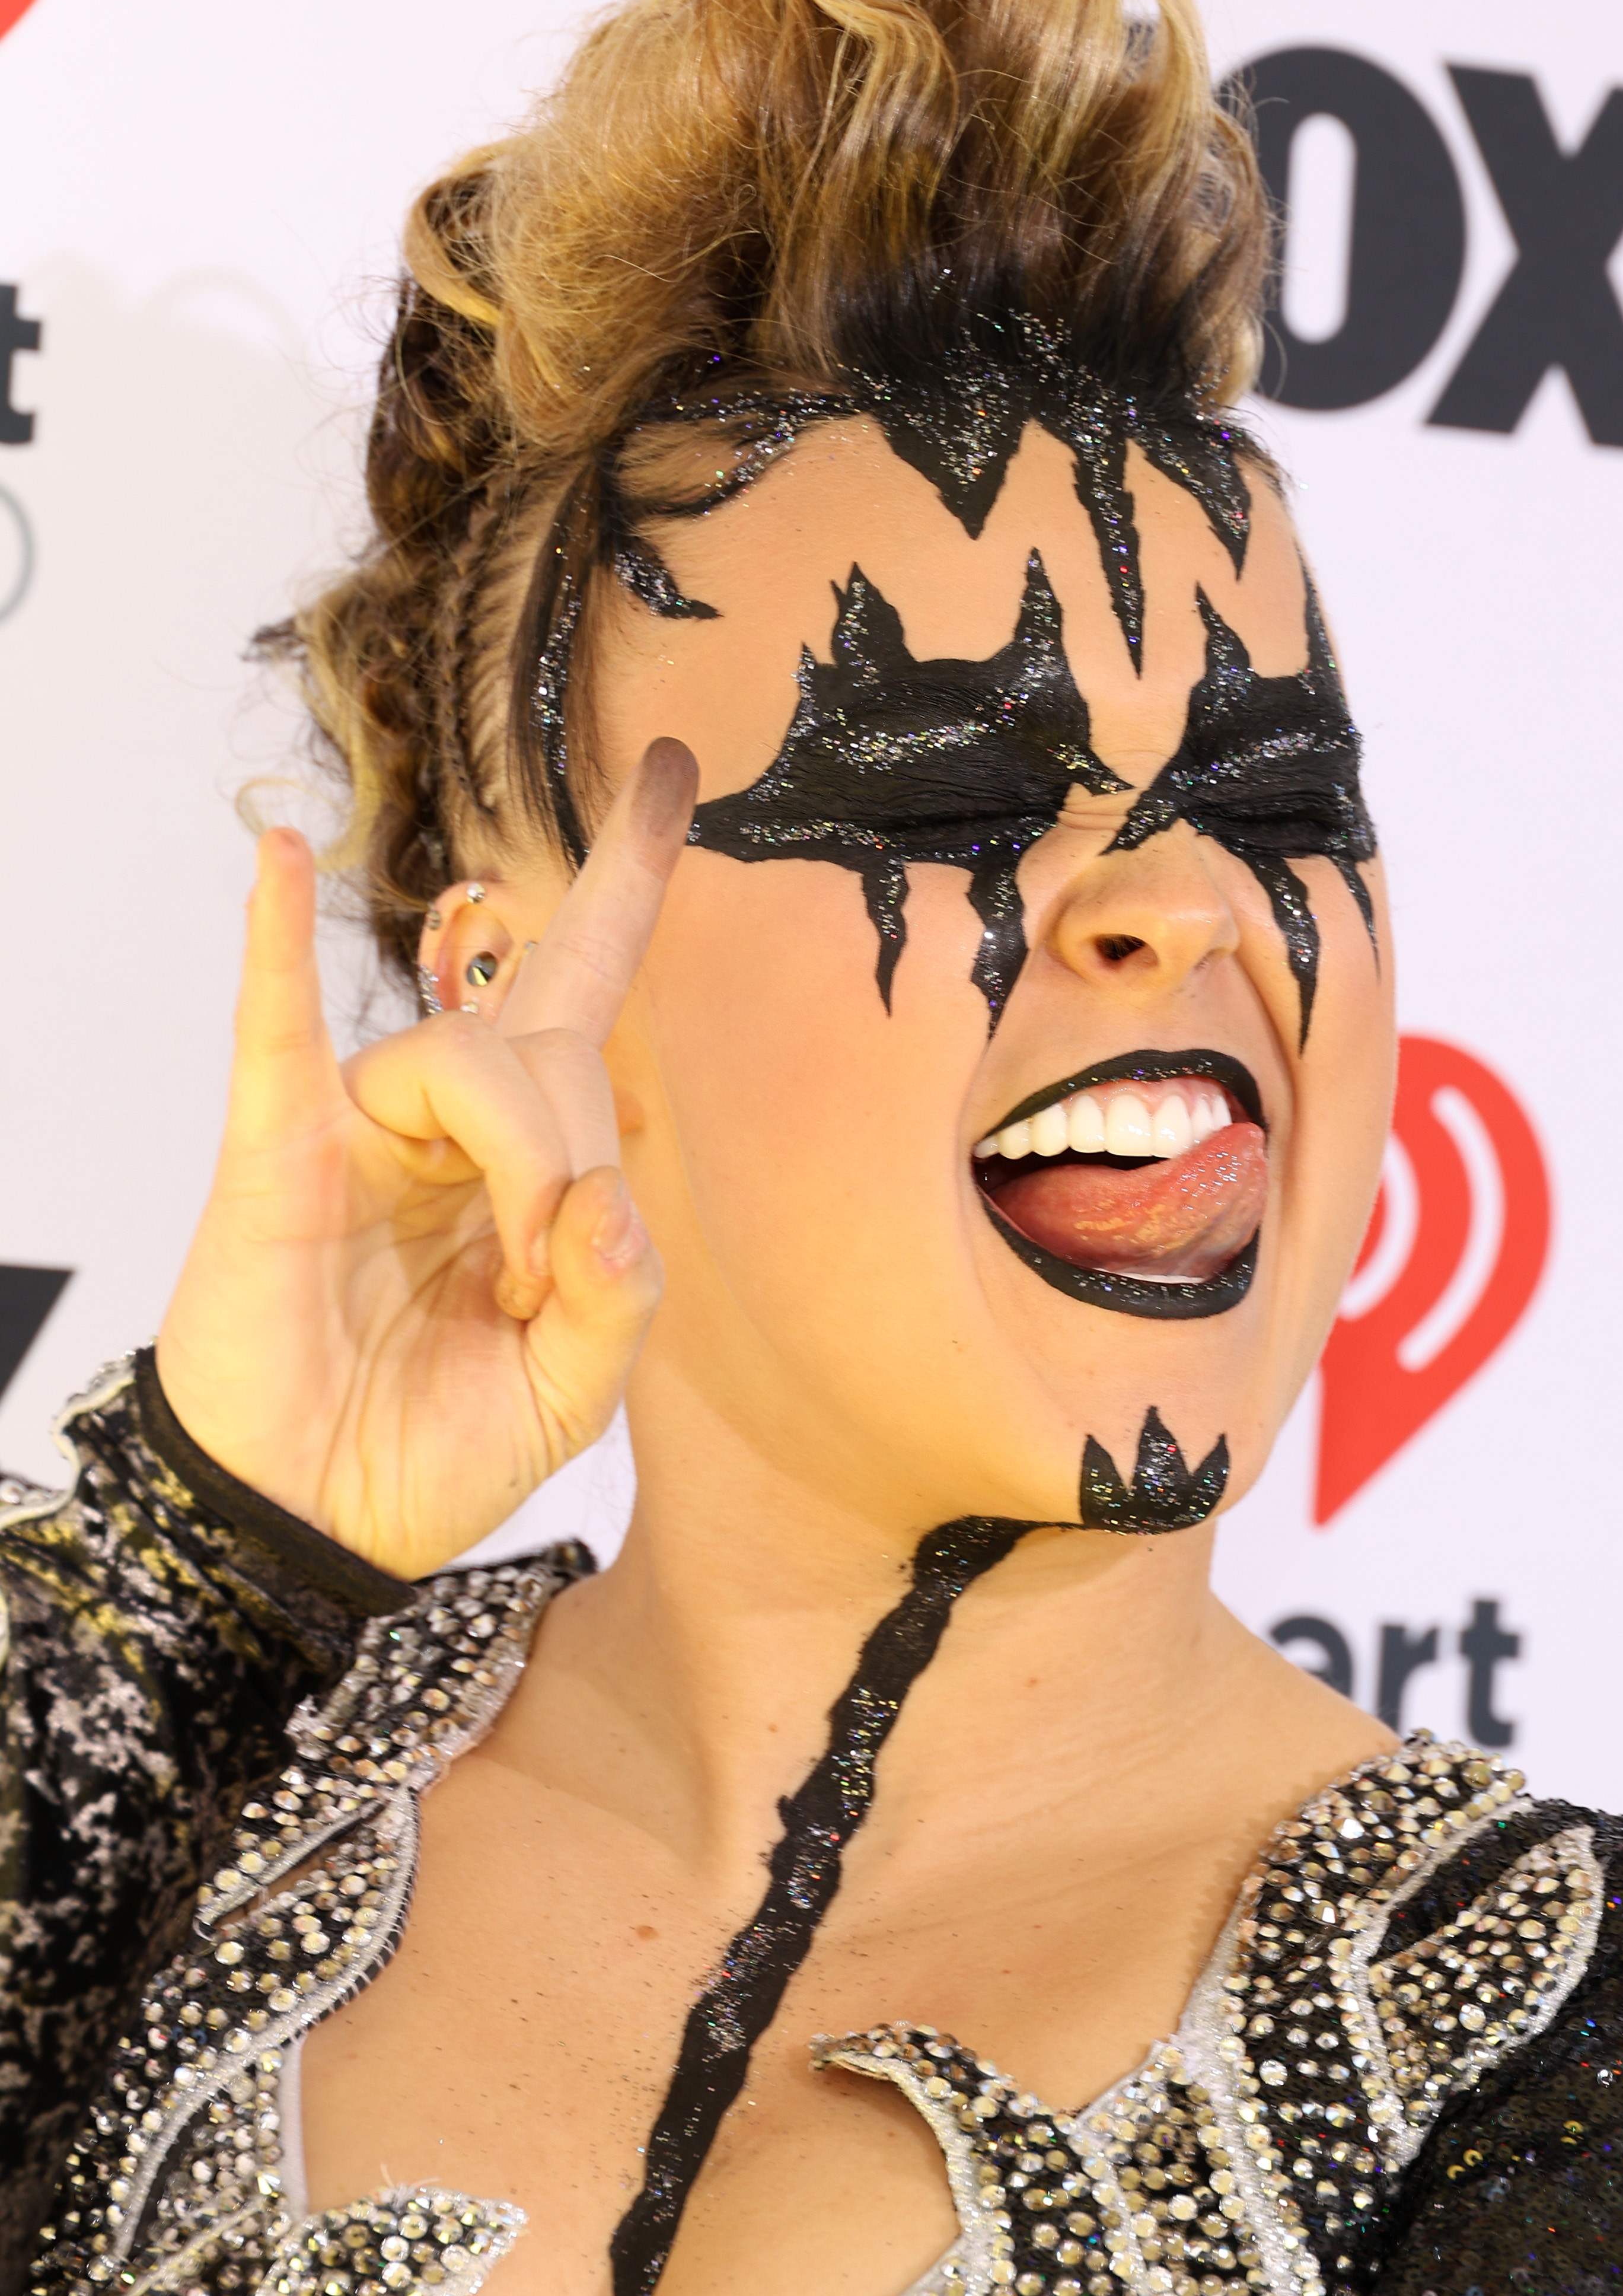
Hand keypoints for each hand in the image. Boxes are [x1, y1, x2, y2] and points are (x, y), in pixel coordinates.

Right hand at [156, 740, 697, 1576]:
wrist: (308, 1523)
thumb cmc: (432, 1449)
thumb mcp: (570, 1395)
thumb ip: (613, 1300)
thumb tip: (606, 1197)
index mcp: (530, 1157)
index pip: (588, 983)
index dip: (630, 880)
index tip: (671, 772)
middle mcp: (451, 1120)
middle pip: (556, 1041)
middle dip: (581, 1149)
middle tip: (550, 1280)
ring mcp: (361, 1128)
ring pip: (469, 1059)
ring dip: (518, 1162)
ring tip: (502, 1281)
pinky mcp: (279, 1156)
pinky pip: (278, 1030)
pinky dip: (278, 943)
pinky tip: (284, 860)